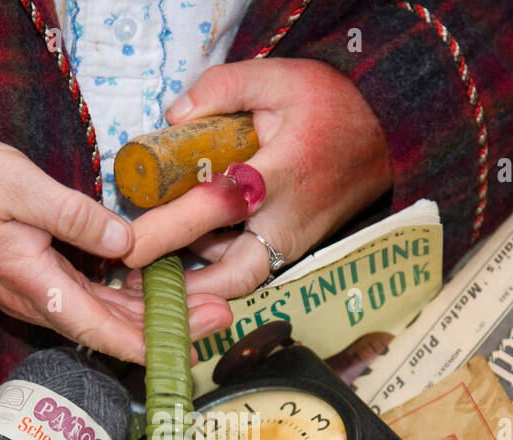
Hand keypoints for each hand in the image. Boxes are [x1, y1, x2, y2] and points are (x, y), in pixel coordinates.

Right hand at [0, 107, 233, 362]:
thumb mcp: (21, 187)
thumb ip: (77, 218)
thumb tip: (126, 245)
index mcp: (36, 286)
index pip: (105, 331)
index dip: (153, 342)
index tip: (196, 341)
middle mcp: (39, 299)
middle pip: (113, 328)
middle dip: (168, 326)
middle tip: (220, 314)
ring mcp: (36, 289)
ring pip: (104, 312)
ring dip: (151, 311)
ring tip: (200, 301)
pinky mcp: (36, 274)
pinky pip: (89, 293)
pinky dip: (125, 292)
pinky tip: (154, 282)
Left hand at [123, 59, 393, 299]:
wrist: (385, 135)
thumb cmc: (331, 106)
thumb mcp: (278, 77)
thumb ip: (222, 88)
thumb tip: (173, 117)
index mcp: (278, 176)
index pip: (215, 209)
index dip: (168, 231)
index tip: (127, 248)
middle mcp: (286, 221)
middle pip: (230, 275)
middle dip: (182, 289)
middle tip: (131, 283)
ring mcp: (292, 242)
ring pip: (236, 276)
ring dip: (193, 276)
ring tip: (145, 266)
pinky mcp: (291, 249)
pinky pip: (246, 266)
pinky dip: (212, 263)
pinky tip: (181, 248)